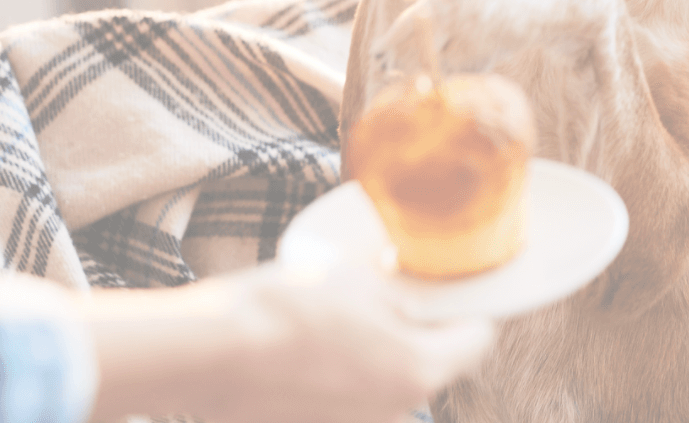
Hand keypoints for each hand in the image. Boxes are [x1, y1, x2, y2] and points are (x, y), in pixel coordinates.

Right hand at [78, 256, 492, 422]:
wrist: (210, 352)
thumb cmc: (287, 307)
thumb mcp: (358, 280)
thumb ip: (398, 292)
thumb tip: (408, 292)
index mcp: (421, 370)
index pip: (478, 339)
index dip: (470, 306)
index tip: (457, 286)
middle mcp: (399, 409)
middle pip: (432, 361)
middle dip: (420, 327)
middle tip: (398, 290)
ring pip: (390, 379)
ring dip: (379, 349)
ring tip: (346, 313)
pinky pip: (351, 394)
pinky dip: (345, 369)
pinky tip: (317, 341)